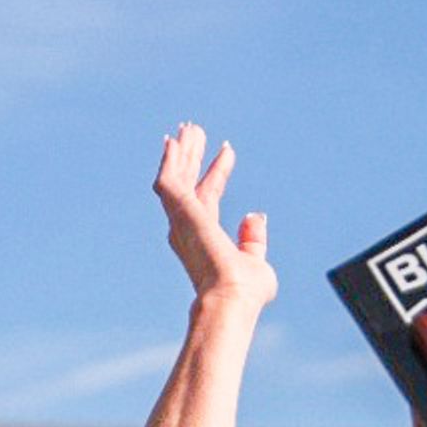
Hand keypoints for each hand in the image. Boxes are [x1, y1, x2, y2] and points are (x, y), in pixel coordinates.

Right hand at [155, 123, 274, 309]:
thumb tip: (256, 215)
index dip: (218, 171)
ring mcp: (181, 220)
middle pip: (188, 182)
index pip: (210, 196)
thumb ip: (253, 239)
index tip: (228, 149)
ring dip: (182, 152)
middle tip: (195, 130)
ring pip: (178, 178)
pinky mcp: (180, 212)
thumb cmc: (244, 293)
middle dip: (192, 156)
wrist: (231, 299)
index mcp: (205, 238)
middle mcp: (187, 229)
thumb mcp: (255, 260)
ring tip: (189, 127)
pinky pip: (170, 181)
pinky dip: (171, 161)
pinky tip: (175, 142)